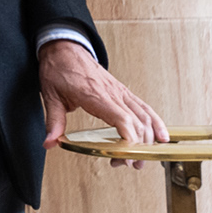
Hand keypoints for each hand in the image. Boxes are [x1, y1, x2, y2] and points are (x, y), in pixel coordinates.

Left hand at [39, 39, 168, 168]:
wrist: (64, 47)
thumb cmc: (58, 69)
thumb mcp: (50, 96)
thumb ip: (53, 121)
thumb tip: (49, 143)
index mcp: (95, 95)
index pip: (122, 119)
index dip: (129, 140)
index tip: (127, 157)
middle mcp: (112, 93)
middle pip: (136, 122)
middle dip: (137, 147)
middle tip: (127, 164)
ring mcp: (120, 91)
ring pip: (144, 115)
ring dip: (149, 139)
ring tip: (143, 159)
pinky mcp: (123, 91)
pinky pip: (144, 107)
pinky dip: (156, 122)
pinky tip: (162, 136)